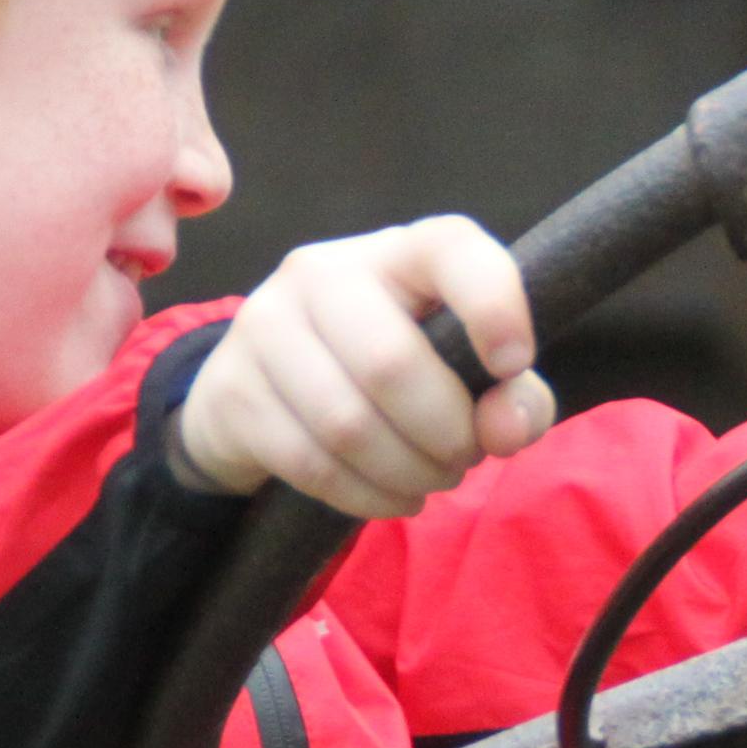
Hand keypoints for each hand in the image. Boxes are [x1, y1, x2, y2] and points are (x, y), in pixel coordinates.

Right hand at [174, 217, 556, 517]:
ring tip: (429, 480)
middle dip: (445, 434)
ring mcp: (265, 325)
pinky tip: (391, 495)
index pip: (450, 250)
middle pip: (392, 364)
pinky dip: (366, 497)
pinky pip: (311, 463)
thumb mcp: (465, 374)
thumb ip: (514, 398)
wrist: (265, 392)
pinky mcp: (232, 389)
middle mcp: (321, 271)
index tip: (514, 364)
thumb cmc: (392, 372)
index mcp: (397, 252)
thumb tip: (508, 428)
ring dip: (407, 473)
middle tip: (463, 458)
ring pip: (347, 425)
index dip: (491, 305)